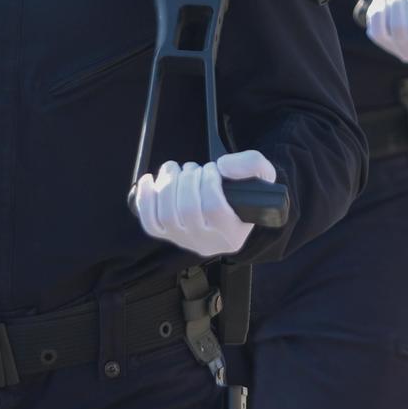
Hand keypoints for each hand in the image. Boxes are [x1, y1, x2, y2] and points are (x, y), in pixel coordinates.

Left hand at [133, 151, 278, 257]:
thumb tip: (224, 166)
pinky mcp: (167, 236)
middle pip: (187, 211)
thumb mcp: (262, 176)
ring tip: (177, 170)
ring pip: (166, 215)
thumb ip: (252, 165)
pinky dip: (145, 199)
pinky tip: (149, 179)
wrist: (232, 209)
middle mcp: (207, 243)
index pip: (214, 209)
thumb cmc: (246, 193)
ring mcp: (184, 241)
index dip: (209, 183)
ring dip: (168, 184)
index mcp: (233, 234)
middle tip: (195, 168)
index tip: (213, 169)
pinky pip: (149, 222)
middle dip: (188, 179)